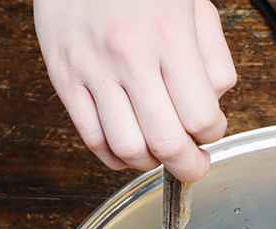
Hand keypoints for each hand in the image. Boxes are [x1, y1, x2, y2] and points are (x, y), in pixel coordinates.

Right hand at [35, 0, 236, 180]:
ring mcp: (92, 69)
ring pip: (127, 148)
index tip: (211, 131)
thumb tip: (213, 106)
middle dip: (188, 166)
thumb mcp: (193, 6)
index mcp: (169, 36)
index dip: (213, 134)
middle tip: (193, 165)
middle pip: (166, 142)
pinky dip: (114, 157)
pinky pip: (91, 137)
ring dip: (150, 163)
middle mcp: (129, 56)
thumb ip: (213, 58)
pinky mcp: (63, 76)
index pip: (201, 117)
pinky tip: (128, 149)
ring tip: (158, 153)